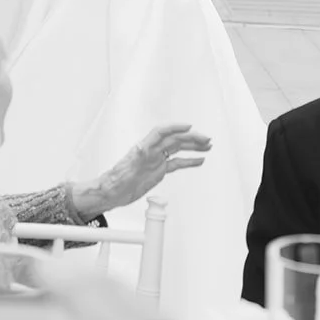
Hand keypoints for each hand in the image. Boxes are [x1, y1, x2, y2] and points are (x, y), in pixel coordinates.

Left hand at [73, 123, 210, 216]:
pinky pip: (176, 163)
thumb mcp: (124, 172)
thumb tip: (141, 148)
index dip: (175, 127)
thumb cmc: (115, 182)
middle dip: (191, 138)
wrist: (112, 193)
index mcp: (143, 148)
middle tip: (206, 139)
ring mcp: (156, 160)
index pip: (161, 132)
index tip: (189, 126)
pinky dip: (188, 161)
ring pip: (177, 149)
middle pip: (173, 139)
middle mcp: (151, 152)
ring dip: (193, 146)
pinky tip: (198, 160)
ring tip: (207, 146)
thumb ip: (133, 161)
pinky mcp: (158, 170)